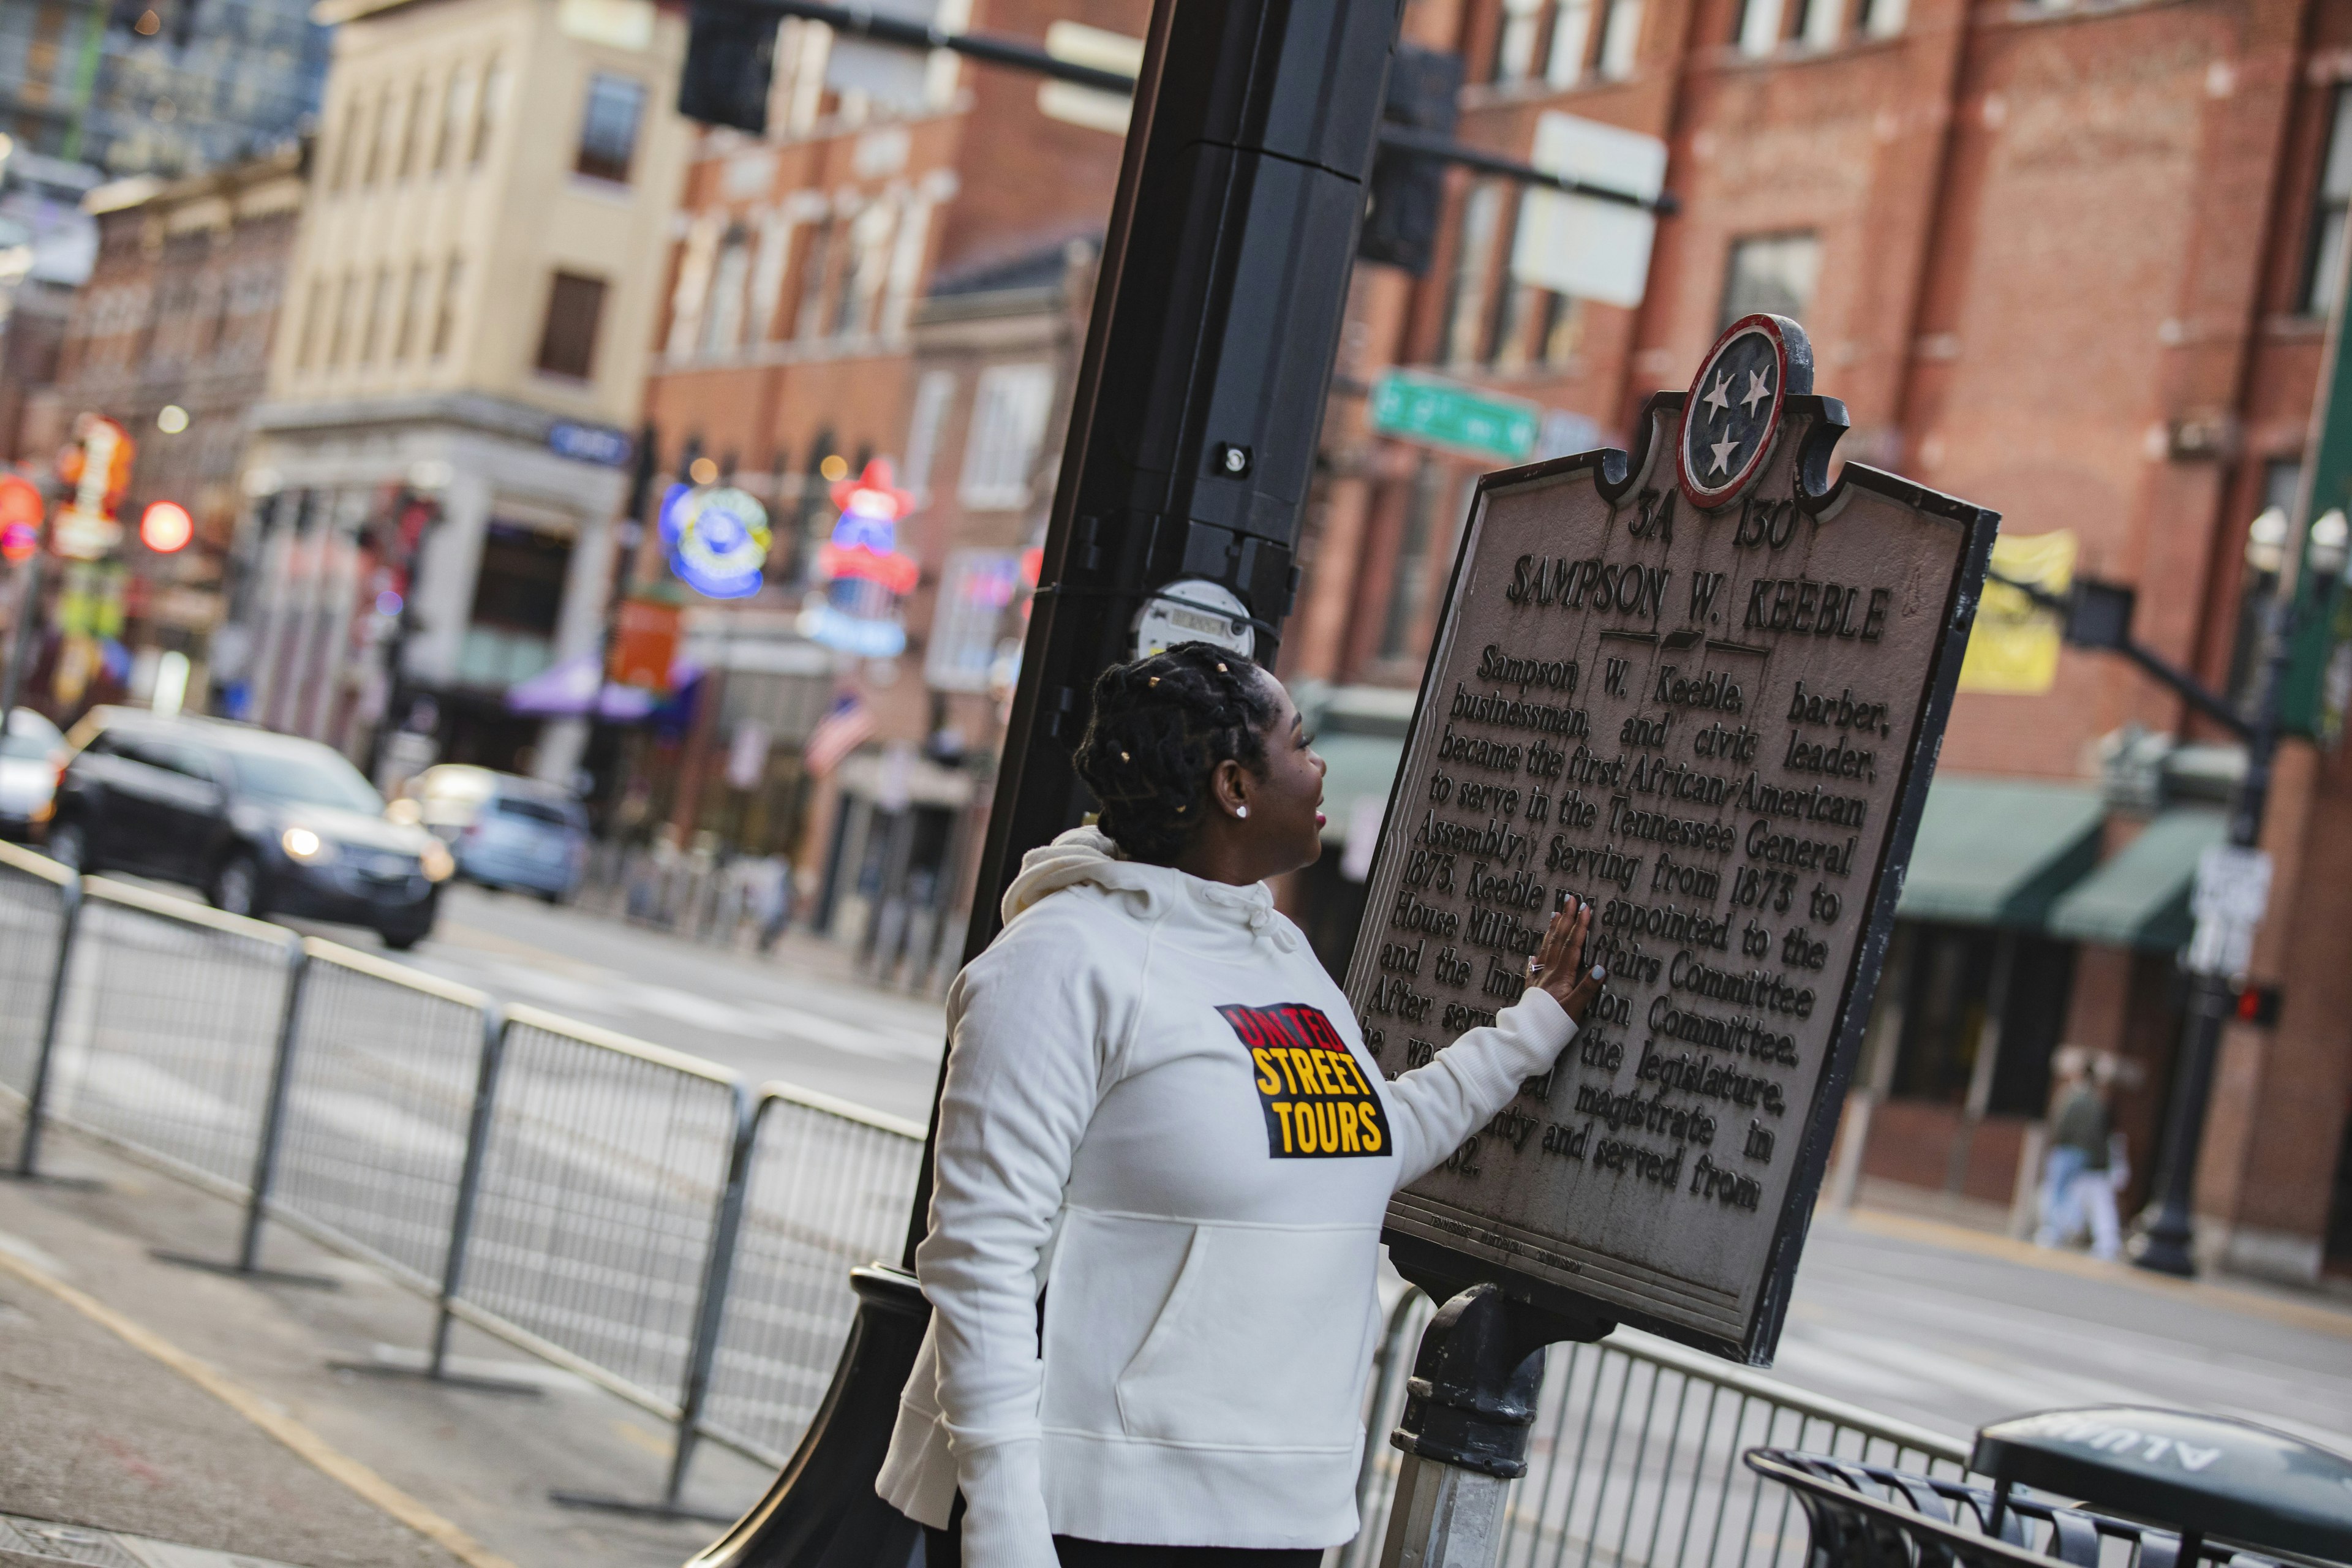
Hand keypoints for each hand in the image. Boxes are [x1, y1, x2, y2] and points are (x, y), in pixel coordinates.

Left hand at [1524, 897, 1603, 1022]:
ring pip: (1546, 949)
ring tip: (1555, 914)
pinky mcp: (1532, 990)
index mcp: (1562, 975)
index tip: (1586, 908)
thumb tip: (1600, 968)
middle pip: (1558, 940)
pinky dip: (1536, 956)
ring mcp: (1539, 979)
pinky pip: (1534, 967)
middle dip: (1566, 919)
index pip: (1573, 945)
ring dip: (1552, 930)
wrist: (1528, 1037)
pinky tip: (1533, 953)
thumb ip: (1587, 988)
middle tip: (1570, 900)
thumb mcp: (1575, 1008)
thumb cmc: (1553, 1025)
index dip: (1580, 926)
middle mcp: (1549, 972)